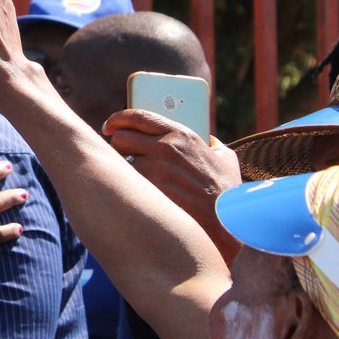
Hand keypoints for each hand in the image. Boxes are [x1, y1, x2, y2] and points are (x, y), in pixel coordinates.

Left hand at [103, 109, 241, 262]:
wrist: (228, 221)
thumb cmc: (227, 191)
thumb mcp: (224, 158)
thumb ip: (210, 144)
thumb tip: (207, 141)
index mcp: (180, 134)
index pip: (138, 116)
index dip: (118, 119)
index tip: (110, 125)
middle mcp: (165, 148)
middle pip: (121, 138)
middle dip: (118, 146)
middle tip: (123, 155)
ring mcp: (156, 169)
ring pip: (120, 162)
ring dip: (123, 168)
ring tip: (132, 176)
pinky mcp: (149, 190)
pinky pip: (127, 182)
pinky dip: (128, 186)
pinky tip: (136, 193)